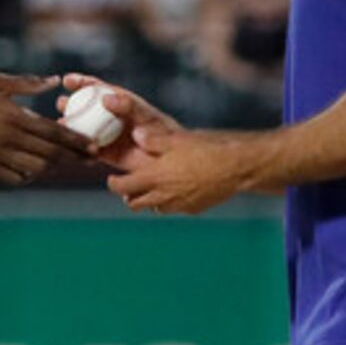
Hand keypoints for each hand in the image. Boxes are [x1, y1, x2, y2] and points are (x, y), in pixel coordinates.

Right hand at [0, 73, 91, 183]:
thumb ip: (28, 83)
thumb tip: (55, 81)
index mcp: (14, 116)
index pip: (54, 132)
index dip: (76, 141)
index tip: (93, 145)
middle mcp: (8, 138)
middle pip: (50, 154)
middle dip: (74, 158)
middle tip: (91, 159)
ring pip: (35, 168)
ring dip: (53, 167)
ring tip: (64, 163)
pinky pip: (13, 177)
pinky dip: (28, 176)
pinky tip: (35, 170)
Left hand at [101, 108, 259, 214]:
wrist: (233, 168)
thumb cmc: (204, 151)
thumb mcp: (175, 140)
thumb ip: (153, 140)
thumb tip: (136, 135)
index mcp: (154, 178)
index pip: (122, 187)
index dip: (113, 183)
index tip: (112, 179)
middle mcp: (163, 196)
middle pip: (135, 204)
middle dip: (129, 196)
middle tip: (130, 187)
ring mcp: (178, 205)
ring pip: (155, 208)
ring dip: (150, 200)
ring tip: (154, 189)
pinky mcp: (193, 209)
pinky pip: (176, 209)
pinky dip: (172, 202)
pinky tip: (179, 190)